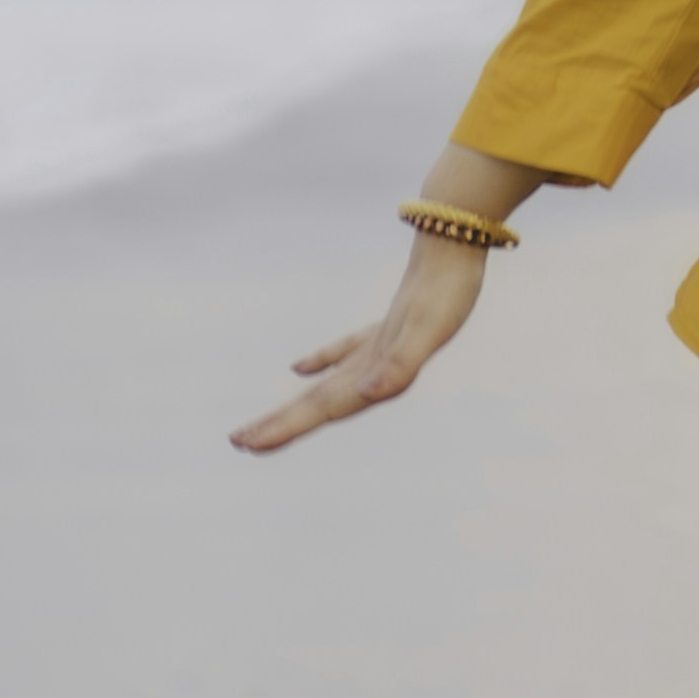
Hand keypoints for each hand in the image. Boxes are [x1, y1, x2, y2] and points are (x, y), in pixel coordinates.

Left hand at [230, 226, 488, 454]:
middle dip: (281, 426)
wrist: (460, 254)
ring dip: (296, 407)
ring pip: (327, 386)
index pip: (323, 408)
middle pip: (319, 404)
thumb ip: (402, 363)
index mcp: (377, 377)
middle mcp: (373, 372)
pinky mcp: (382, 332)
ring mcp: (377, 353)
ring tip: (264, 423)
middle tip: (238, 442)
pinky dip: (320, 364)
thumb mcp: (426, 329)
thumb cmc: (445, 294)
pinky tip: (298, 370)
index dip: (288, 427)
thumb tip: (370, 394)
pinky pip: (342, 354)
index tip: (251, 443)